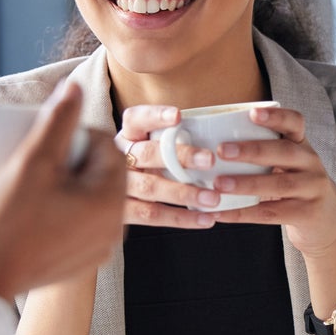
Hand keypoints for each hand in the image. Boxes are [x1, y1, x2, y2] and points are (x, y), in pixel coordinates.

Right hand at [0, 84, 126, 300]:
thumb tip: (74, 87)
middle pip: (100, 171)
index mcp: (110, 200)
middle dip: (70, 161)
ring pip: (90, 197)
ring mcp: (100, 247)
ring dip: (65, 185)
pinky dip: (62, 211)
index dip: (72, 137)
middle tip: (35, 167)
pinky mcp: (83, 261)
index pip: (106, 145)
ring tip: (31, 190)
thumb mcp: (32, 162)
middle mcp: (115, 227)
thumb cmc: (6, 222)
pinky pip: (81, 222)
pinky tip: (33, 214)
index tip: (42, 147)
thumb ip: (57, 121)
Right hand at [117, 104, 223, 227]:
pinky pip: (151, 215)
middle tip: (210, 160)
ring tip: (213, 198)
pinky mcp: (121, 211)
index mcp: (128, 136)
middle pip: (146, 154)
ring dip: (184, 193)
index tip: (178, 116)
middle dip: (180, 156)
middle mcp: (119, 158)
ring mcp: (118, 185)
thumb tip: (223, 133)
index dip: (155, 116)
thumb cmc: (149, 164)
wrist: (112, 197)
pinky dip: (181, 218)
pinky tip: (205, 219)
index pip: (136, 119)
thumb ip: (175, 139)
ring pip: (150, 188)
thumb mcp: (152, 145)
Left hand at [205, 106, 335, 258]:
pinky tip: (220, 213)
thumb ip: (262, 151)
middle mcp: (311, 163)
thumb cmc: (293, 187)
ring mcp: (312, 188)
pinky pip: (272, 213)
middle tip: (221, 150)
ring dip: (246, 184)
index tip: (252, 113)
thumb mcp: (287, 164)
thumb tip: (209, 143)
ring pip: (279, 184)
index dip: (275, 117)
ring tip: (218, 184)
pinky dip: (243, 213)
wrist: (326, 221)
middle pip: (284, 152)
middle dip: (251, 150)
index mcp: (301, 145)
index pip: (294, 123)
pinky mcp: (308, 214)